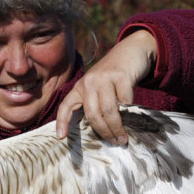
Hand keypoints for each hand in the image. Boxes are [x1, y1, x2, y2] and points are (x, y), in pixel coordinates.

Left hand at [55, 29, 156, 144]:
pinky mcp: (121, 76)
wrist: (131, 51)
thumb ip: (97, 103)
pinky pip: (125, 102)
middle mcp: (89, 82)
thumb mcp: (100, 87)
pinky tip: (133, 118)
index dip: (62, 121)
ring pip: (108, 111)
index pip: (66, 105)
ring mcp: (104, 78)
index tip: (61, 137)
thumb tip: (103, 132)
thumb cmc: (114, 76)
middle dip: (104, 132)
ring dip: (117, 128)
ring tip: (123, 138)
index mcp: (80, 87)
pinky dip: (129, 113)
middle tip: (115, 142)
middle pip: (92, 114)